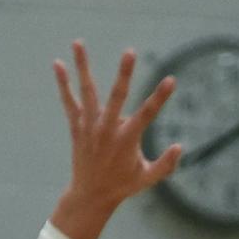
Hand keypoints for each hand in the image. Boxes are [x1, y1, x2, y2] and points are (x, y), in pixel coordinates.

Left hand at [51, 43, 180, 238]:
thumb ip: (165, 164)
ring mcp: (90, 127)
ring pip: (87, 92)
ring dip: (83, 67)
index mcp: (127, 140)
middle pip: (117, 96)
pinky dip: (63, 84)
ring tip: (78, 42)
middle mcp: (107, 130)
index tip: (171, 80)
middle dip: (124, 74)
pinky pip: (69, 102)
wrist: (91, 196)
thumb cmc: (122, 186)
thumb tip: (180, 147)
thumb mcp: (147, 179)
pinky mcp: (77, 127)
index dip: (160, 97)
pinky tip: (58, 64)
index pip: (147, 114)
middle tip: (130, 51)